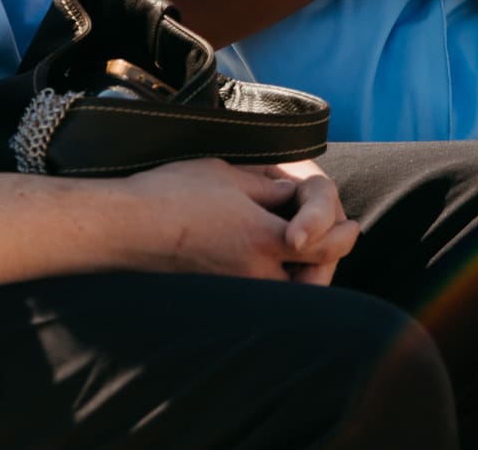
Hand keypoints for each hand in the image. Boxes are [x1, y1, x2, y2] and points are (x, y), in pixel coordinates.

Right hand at [121, 156, 354, 282]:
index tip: (352, 226)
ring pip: (288, 296)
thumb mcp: (231, 177)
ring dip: (300, 277)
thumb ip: (271, 190)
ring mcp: (236, 292)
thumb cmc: (172, 193)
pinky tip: (266, 265)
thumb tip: (294, 199)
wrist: (125, 227)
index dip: (343, 235)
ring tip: (300, 253)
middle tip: (328, 244)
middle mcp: (255, 274)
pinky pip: (261, 299)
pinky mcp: (219, 300)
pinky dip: (273, 285)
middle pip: (314, 283)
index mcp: (264, 239)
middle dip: (326, 264)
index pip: (324, 245)